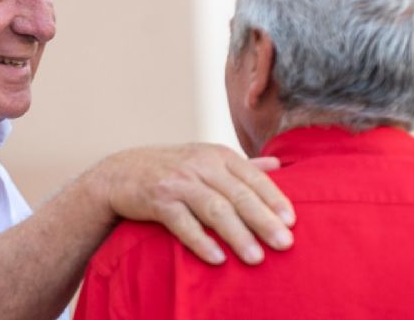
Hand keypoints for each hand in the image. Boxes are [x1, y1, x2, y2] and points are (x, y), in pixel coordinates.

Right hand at [93, 143, 294, 264]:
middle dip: (263, 221)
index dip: (274, 199)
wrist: (120, 173)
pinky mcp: (158, 199)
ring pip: (214, 209)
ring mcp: (179, 182)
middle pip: (238, 195)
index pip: (253, 177)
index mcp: (218, 155)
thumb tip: (278, 166)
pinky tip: (217, 258)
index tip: (292, 221)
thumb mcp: (206, 159)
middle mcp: (200, 165)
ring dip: (237, 234)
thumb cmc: (172, 169)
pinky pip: (182, 223)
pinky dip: (200, 240)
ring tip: (256, 258)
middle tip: (284, 244)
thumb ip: (242, 165)